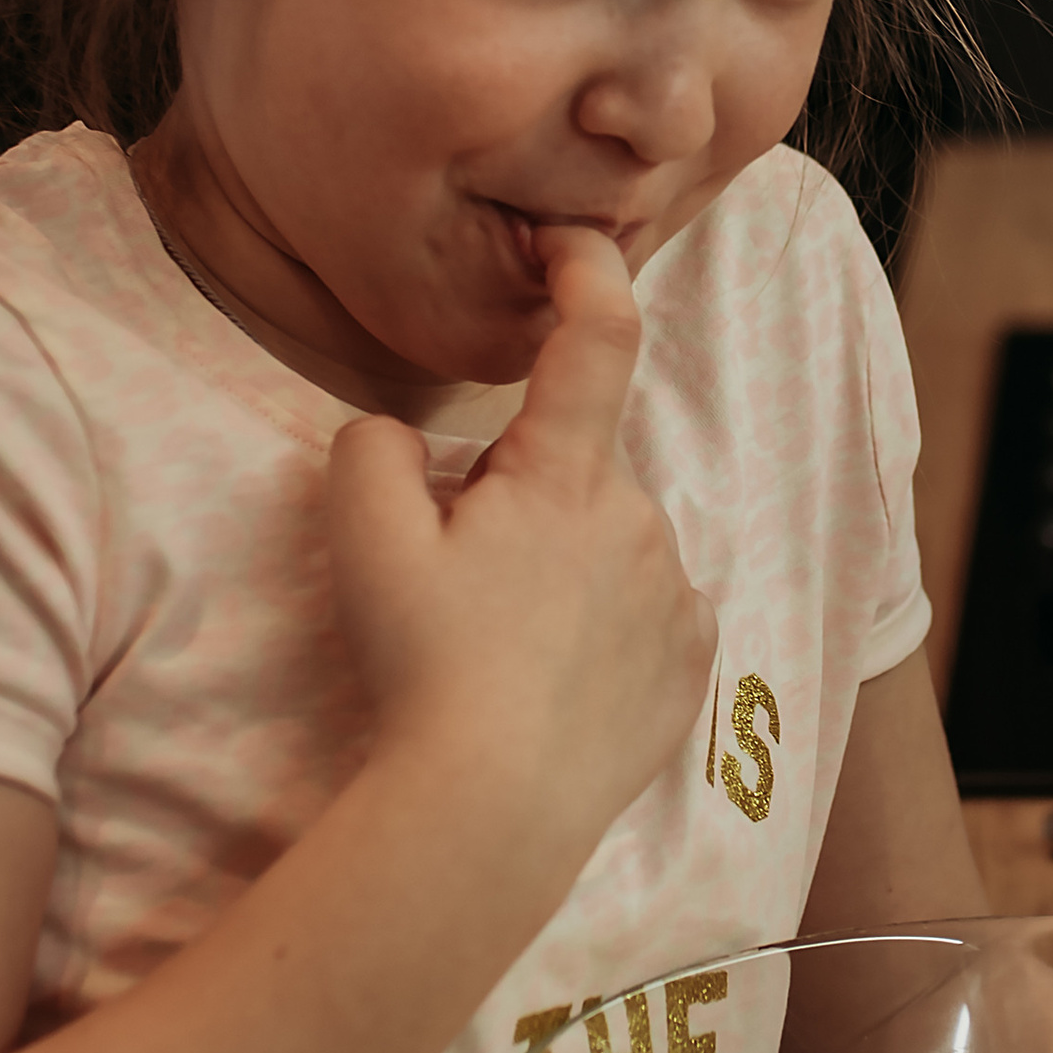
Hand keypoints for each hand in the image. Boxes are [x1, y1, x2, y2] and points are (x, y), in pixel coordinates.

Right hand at [323, 225, 716, 876]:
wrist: (494, 807)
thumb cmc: (425, 669)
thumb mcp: (360, 539)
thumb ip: (369, 448)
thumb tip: (398, 434)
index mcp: (565, 474)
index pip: (598, 335)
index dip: (588, 270)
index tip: (566, 246)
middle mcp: (638, 517)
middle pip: (573, 468)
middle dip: (520, 495)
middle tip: (458, 579)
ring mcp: (673, 592)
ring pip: (608, 542)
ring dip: (560, 565)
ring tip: (498, 649)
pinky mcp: (692, 662)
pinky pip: (647, 613)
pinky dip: (603, 628)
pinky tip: (553, 681)